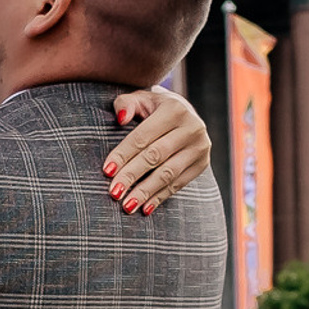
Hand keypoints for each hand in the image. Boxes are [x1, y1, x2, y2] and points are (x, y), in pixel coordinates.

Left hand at [104, 89, 212, 214]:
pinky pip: (178, 184)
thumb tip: (120, 118)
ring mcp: (199, 147)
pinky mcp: (202, 164)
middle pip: (155, 156)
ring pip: (168, 173)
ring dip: (146, 191)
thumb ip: (126, 104)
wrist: (184, 115)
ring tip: (127, 206)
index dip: (124, 154)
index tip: (106, 171)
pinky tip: (145, 208)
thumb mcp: (140, 100)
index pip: (143, 136)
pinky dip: (160, 197)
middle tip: (114, 193)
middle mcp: (192, 127)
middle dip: (132, 175)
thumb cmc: (153, 109)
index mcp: (174, 109)